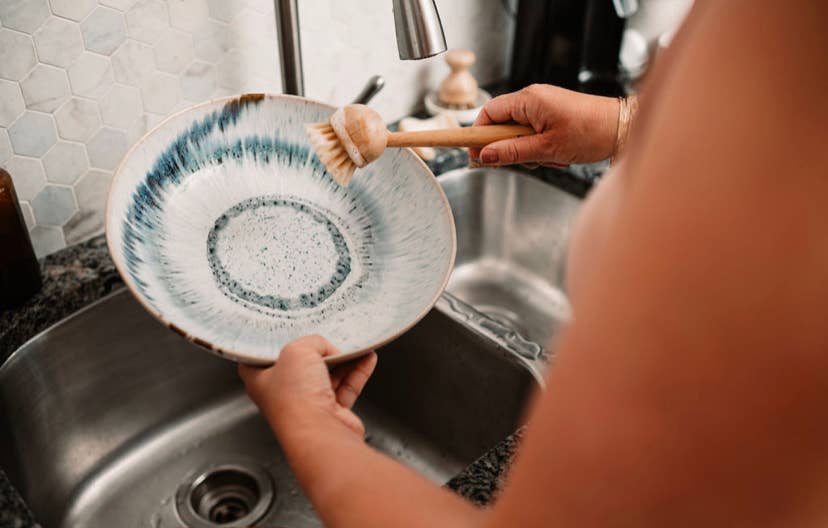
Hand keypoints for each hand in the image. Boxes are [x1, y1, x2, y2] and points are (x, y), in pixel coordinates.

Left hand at [238, 335, 377, 441]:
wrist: (320, 432)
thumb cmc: (296, 399)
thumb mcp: (298, 350)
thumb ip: (313, 342)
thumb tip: (326, 348)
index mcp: (261, 380)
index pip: (262, 358)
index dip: (274, 343)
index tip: (287, 331)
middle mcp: (283, 394)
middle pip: (301, 364)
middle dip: (317, 350)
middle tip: (328, 336)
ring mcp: (308, 404)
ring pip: (327, 375)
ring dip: (343, 359)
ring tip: (356, 344)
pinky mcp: (332, 412)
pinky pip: (346, 386)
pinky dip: (357, 372)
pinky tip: (367, 358)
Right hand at [469, 84, 619, 166]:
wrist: (622, 128)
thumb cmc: (591, 132)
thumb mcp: (546, 149)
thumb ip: (512, 152)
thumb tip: (485, 155)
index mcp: (529, 100)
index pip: (488, 113)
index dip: (478, 135)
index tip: (476, 155)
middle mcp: (534, 98)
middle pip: (502, 124)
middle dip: (508, 147)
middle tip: (522, 161)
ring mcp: (544, 105)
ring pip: (518, 132)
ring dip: (527, 150)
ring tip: (548, 158)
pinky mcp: (553, 114)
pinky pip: (533, 132)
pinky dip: (539, 147)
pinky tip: (556, 155)